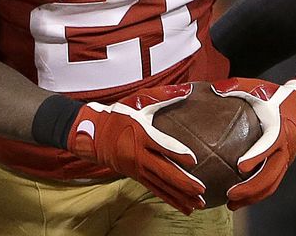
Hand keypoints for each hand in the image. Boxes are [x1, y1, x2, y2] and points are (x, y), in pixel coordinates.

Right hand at [67, 85, 206, 213]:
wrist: (94, 135)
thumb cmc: (118, 116)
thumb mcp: (139, 100)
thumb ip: (164, 95)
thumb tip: (187, 90)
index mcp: (141, 134)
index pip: (161, 145)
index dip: (177, 153)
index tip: (193, 160)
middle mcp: (139, 155)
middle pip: (164, 171)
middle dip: (183, 182)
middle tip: (201, 189)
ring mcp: (138, 169)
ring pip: (162, 185)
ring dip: (181, 196)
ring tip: (198, 204)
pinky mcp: (138, 177)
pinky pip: (156, 190)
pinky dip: (171, 199)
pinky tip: (184, 206)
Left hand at [210, 77, 295, 208]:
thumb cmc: (275, 95)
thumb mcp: (256, 87)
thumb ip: (235, 87)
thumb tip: (213, 89)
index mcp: (279, 128)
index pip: (269, 145)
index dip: (256, 157)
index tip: (240, 167)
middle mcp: (285, 147)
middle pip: (271, 174)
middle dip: (251, 187)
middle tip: (230, 194)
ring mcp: (286, 158)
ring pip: (272, 184)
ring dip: (253, 196)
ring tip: (232, 205)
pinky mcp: (283, 164)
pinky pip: (272, 183)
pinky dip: (257, 194)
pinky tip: (241, 200)